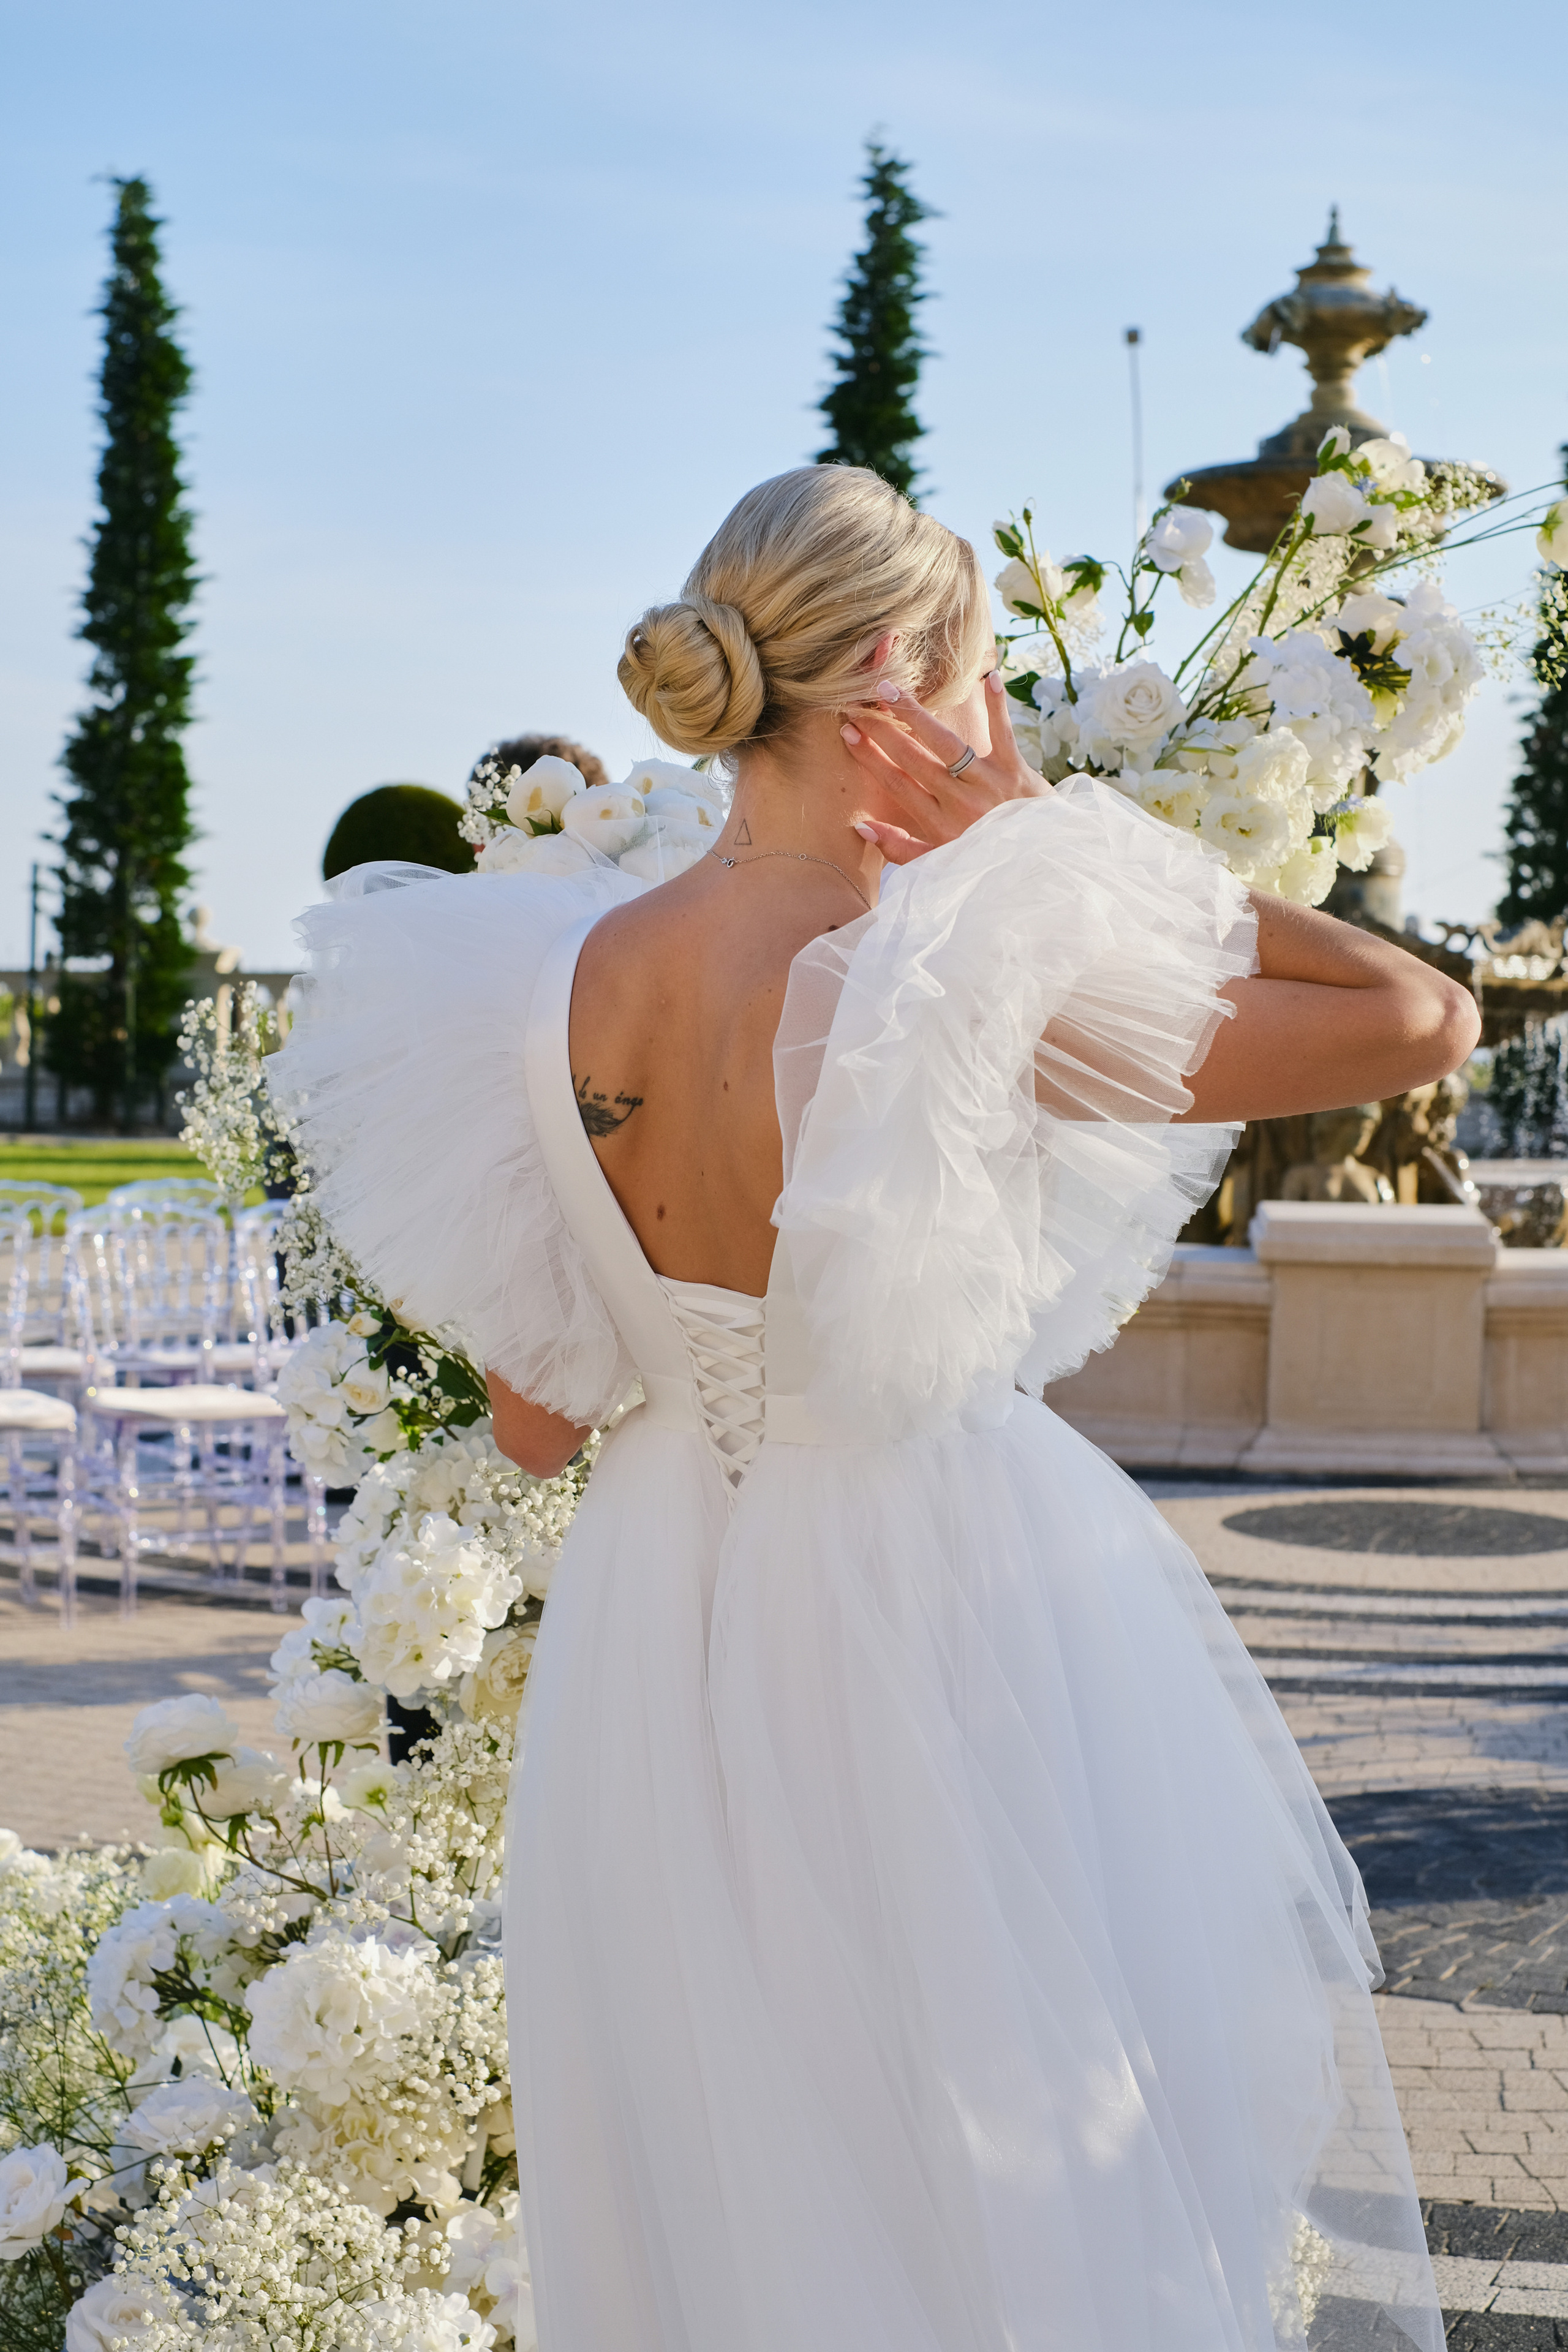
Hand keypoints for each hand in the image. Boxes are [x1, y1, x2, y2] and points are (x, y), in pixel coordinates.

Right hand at [840, 671, 1045, 865]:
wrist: (1038, 860)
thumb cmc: (983, 856)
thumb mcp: (940, 863)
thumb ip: (900, 849)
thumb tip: (862, 828)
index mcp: (939, 825)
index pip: (897, 784)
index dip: (870, 757)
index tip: (848, 732)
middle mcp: (961, 802)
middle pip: (914, 760)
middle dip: (882, 732)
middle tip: (857, 705)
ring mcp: (989, 783)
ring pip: (947, 745)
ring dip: (918, 716)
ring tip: (892, 691)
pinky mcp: (1016, 770)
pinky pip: (1003, 734)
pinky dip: (998, 708)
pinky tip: (988, 679)